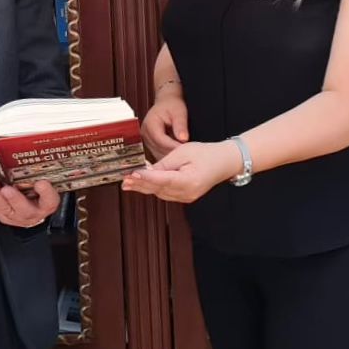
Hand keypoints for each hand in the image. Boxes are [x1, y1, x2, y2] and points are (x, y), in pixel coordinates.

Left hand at [0, 177, 59, 228]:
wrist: (34, 208)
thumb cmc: (40, 194)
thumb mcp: (48, 183)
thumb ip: (44, 175)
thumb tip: (38, 167)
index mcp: (47, 204)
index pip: (50, 200)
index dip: (46, 192)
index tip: (41, 183)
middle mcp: (33, 213)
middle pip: (24, 209)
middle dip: (14, 199)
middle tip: (6, 189)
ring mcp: (17, 217)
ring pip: (5, 209)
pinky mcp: (4, 216)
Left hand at [121, 140, 241, 203]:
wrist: (224, 162)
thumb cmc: (206, 153)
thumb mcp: (183, 152)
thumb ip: (164, 163)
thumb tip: (147, 171)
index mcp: (189, 180)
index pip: (162, 180)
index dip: (145, 178)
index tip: (132, 175)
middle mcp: (187, 192)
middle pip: (159, 189)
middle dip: (140, 185)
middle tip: (124, 180)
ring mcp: (187, 197)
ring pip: (160, 193)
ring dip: (145, 188)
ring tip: (129, 182)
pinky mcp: (185, 197)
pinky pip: (166, 194)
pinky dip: (154, 188)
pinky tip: (143, 184)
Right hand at [142, 93, 189, 158]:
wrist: (166, 103)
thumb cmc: (172, 105)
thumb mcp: (179, 112)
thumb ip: (180, 125)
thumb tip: (183, 138)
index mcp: (150, 124)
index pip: (161, 141)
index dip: (174, 147)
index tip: (187, 150)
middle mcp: (145, 134)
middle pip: (159, 150)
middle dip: (174, 154)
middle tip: (188, 155)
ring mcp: (146, 141)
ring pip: (159, 155)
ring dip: (172, 157)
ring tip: (184, 155)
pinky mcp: (150, 145)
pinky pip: (159, 154)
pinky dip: (169, 156)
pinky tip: (179, 154)